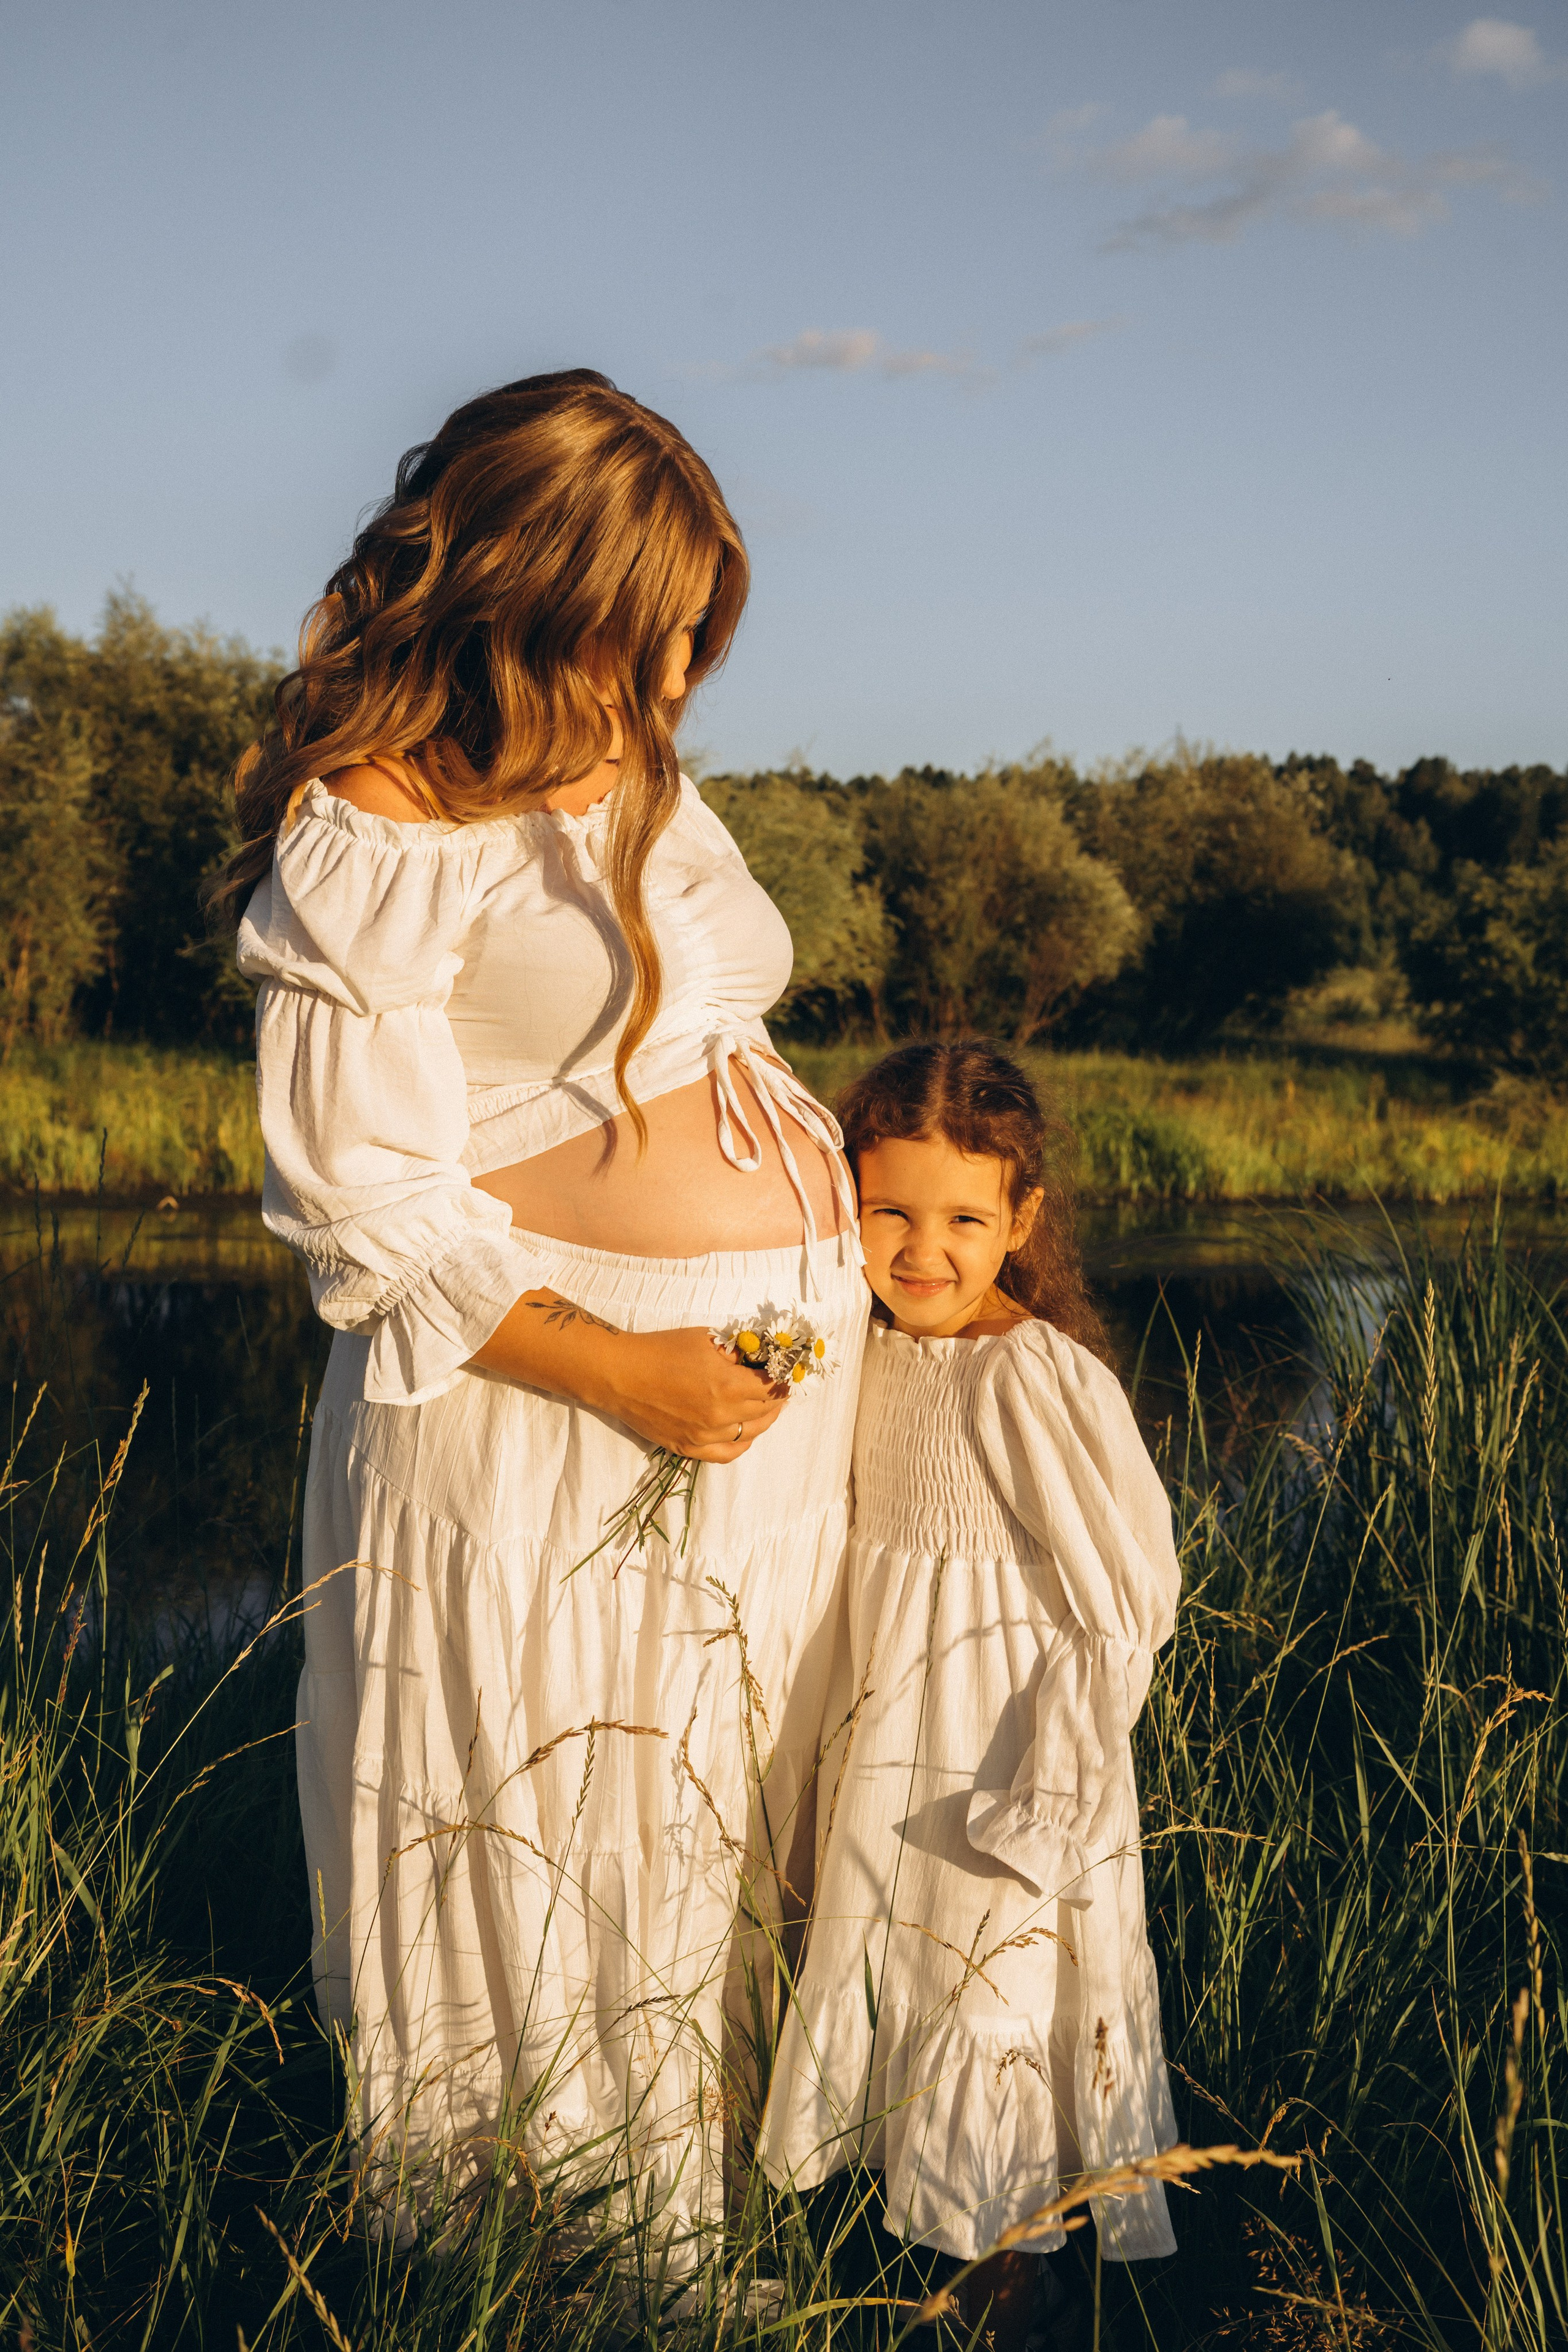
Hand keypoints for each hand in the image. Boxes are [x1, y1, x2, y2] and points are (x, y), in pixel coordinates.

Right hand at [599, 1328, 784, 1459]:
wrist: (621, 1373)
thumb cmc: (662, 1349)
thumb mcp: (705, 1338)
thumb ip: (737, 1349)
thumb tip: (760, 1355)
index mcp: (728, 1384)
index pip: (772, 1387)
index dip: (785, 1379)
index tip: (790, 1373)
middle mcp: (720, 1415)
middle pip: (765, 1410)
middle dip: (778, 1397)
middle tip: (781, 1387)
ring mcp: (704, 1436)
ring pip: (750, 1433)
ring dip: (765, 1419)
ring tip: (769, 1407)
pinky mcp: (688, 1448)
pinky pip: (727, 1454)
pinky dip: (742, 1444)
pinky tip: (747, 1434)